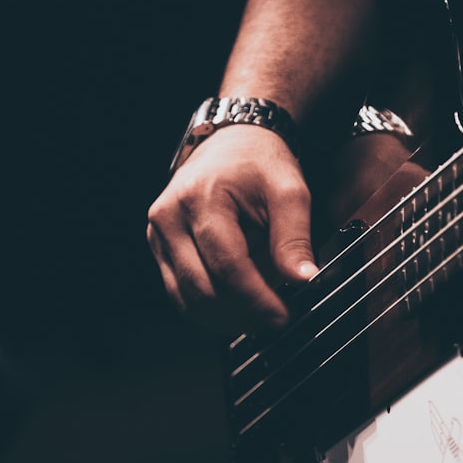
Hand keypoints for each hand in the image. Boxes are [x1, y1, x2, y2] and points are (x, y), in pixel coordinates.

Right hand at [147, 125, 316, 334]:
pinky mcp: (160, 248)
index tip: (283, 316)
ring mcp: (159, 235)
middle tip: (276, 318)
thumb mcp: (289, 191)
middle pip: (203, 288)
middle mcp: (169, 217)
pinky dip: (210, 308)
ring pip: (187, 298)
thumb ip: (295, 237)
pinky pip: (180, 293)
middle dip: (243, 313)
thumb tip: (304, 279)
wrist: (232, 143)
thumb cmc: (259, 163)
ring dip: (225, 316)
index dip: (257, 299)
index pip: (227, 265)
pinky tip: (237, 306)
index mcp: (200, 198)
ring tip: (259, 312)